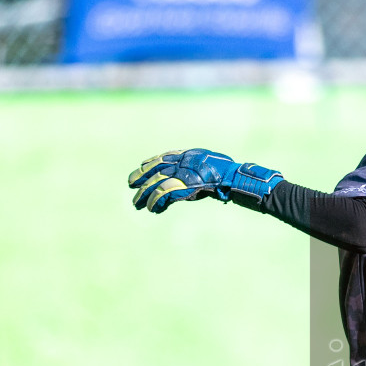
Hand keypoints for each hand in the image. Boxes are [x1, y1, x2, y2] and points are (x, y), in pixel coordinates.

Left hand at [128, 148, 283, 212]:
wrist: (235, 178)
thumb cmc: (228, 174)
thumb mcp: (210, 168)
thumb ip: (197, 171)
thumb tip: (193, 180)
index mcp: (188, 155)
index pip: (164, 156)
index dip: (150, 162)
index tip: (140, 167)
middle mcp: (182, 161)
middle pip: (156, 168)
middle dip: (141, 177)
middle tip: (130, 185)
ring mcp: (182, 172)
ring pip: (156, 183)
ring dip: (145, 195)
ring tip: (137, 204)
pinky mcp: (184, 184)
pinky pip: (164, 194)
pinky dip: (157, 202)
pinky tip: (152, 210)